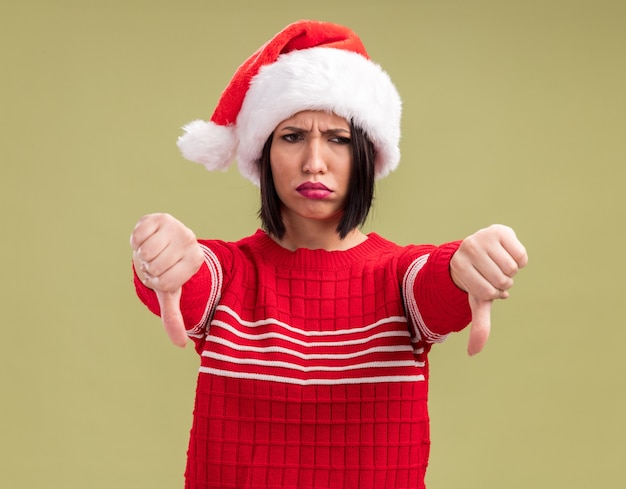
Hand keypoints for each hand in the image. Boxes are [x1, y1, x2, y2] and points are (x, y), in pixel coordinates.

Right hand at [129, 213, 203, 346]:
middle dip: (149, 269)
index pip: (167, 282)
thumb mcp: (171, 293)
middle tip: (156, 263)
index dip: (158, 282)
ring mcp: (176, 227)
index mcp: (196, 260)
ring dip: (141, 256)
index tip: (164, 276)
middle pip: (155, 267)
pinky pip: (138, 236)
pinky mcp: (159, 217)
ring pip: (146, 253)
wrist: (164, 240)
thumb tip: (181, 344)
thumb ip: (174, 317)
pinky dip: (136, 242)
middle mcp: (190, 241)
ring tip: (151, 252)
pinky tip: (146, 239)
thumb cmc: (168, 269)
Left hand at [450, 224, 527, 355]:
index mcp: (459, 266)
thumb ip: (479, 326)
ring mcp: (483, 236)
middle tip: (493, 274)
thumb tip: (472, 353)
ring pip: (512, 268)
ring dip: (511, 271)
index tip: (484, 284)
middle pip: (501, 280)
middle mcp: (467, 247)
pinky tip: (508, 255)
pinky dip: (520, 260)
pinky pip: (521, 256)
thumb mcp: (478, 301)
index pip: (488, 292)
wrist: (480, 251)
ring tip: (499, 265)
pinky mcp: (500, 230)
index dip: (493, 293)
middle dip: (503, 282)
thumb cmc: (478, 279)